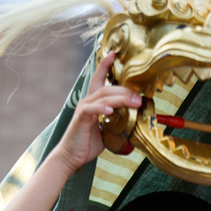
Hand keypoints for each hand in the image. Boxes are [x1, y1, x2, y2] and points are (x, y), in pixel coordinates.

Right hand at [55, 51, 141, 175]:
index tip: (114, 53)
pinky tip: (110, 110)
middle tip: (140, 97)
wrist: (70, 157)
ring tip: (134, 102)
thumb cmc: (86, 145)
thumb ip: (117, 125)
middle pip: (108, 88)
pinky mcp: (81, 118)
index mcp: (93, 103)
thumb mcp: (106, 133)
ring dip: (121, 98)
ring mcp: (83, 108)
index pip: (100, 79)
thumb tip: (133, 126)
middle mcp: (87, 101)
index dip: (106, 65)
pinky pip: (92, 109)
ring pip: (104, 96)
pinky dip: (102, 108)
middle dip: (126, 90)